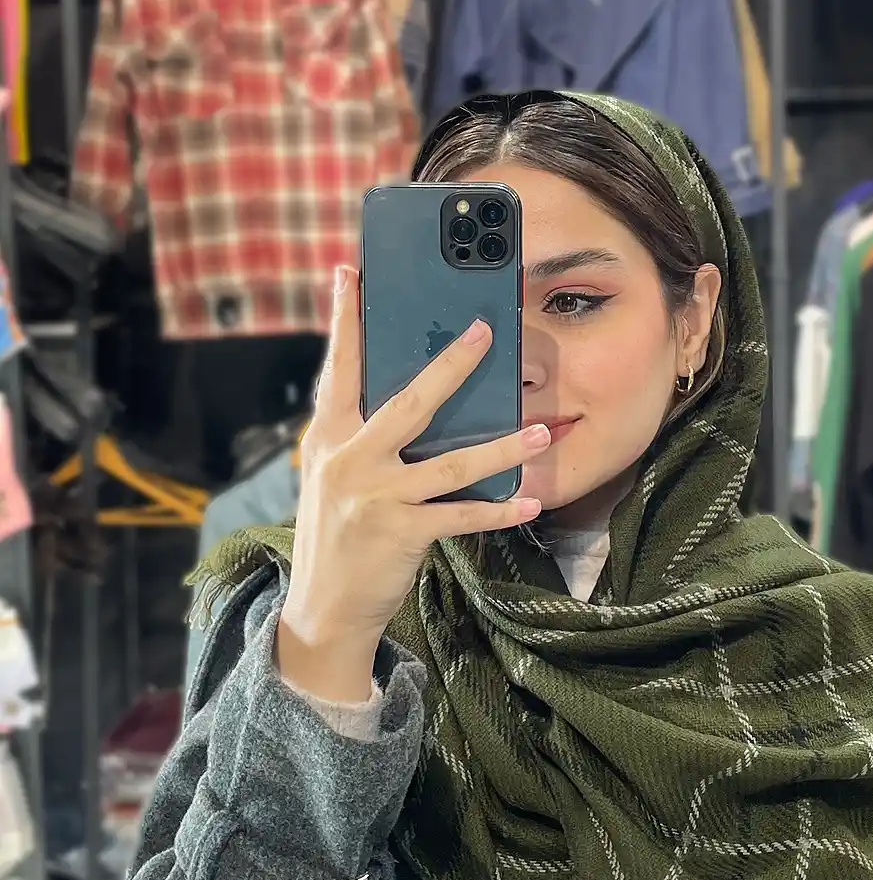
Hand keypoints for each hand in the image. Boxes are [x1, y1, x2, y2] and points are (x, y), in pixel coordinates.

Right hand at [276, 263, 549, 695]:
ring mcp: (376, 496)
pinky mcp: (402, 533)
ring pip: (453, 462)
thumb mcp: (335, 476)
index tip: (351, 271)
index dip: (347, 320)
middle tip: (485, 332)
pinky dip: (499, 511)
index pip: (339, 368)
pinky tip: (528, 501)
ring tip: (542, 430)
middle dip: (451, 365)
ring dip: (504, 447)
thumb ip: (362, 437)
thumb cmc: (337, 534)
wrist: (323, 608)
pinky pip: (462, 515)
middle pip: (410, 401)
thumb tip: (411, 401)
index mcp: (328, 437)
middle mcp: (349, 459)